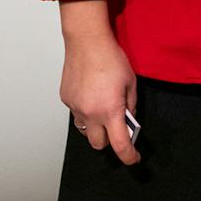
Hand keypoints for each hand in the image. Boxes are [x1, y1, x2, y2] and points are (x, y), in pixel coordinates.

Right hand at [59, 1, 139, 163]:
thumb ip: (131, 105)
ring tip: (102, 108)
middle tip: (117, 126)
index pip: (120, 144)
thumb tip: (128, 119)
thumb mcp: (130, 82)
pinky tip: (90, 95)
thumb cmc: (111, 58)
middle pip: (98, 144)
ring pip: (85, 130)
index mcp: (110, 110)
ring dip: (95, 127)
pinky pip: (76, 114)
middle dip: (109, 139)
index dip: (129, 156)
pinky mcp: (66, 99)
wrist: (87, 41)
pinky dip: (85, 111)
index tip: (134, 158)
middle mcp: (90, 113)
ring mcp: (75, 107)